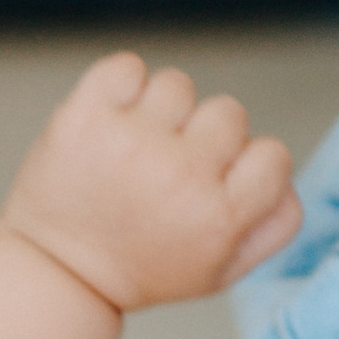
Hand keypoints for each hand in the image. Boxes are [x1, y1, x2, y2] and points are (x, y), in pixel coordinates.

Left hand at [0, 52, 299, 313]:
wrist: (57, 270)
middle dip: (203, 136)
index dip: (250, 164)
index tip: (218, 183)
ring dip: (161, 112)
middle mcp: (181, 175)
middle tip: (167, 173)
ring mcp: (132, 142)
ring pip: (178, 85)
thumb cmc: (143, 267)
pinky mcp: (86, 116)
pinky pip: (127, 67)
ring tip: (134, 151)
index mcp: (221, 217)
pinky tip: (112, 123)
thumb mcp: (222, 272)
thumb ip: (274, 224)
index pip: (274, 154)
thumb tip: (282, 168)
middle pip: (229, 111)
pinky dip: (121, 85)